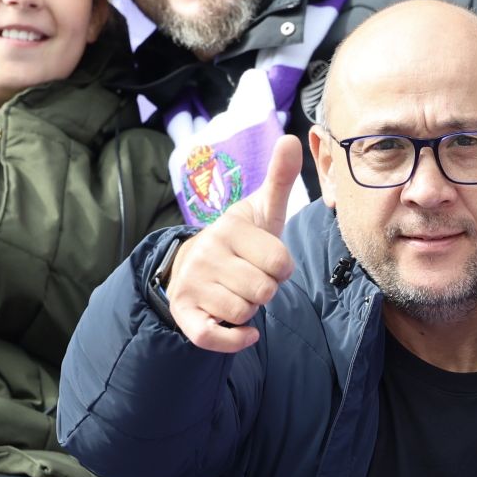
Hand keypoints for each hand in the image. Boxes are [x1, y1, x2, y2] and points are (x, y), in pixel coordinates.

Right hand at [164, 135, 299, 353]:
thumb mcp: (261, 210)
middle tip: (250, 279)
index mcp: (229, 228)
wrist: (192, 266)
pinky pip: (213, 337)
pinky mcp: (184, 314)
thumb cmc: (240, 242)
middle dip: (265, 290)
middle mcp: (206, 254)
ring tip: (236, 294)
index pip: (281, 263)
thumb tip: (291, 138)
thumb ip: (279, 179)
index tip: (266, 261)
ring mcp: (192, 284)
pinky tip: (244, 331)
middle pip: (264, 290)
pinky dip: (234, 338)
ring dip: (249, 310)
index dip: (282, 268)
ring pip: (244, 312)